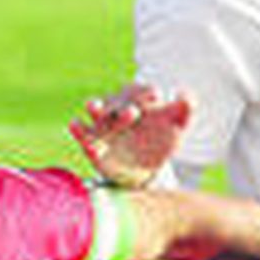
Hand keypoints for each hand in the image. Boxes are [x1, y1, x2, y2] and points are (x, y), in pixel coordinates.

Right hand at [68, 84, 193, 188]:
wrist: (144, 168)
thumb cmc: (161, 140)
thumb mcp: (177, 126)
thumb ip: (185, 110)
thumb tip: (185, 94)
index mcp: (139, 99)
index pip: (143, 92)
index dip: (148, 93)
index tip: (156, 96)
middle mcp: (118, 108)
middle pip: (119, 102)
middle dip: (124, 107)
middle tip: (133, 113)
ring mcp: (103, 124)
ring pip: (97, 113)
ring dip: (95, 109)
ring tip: (93, 106)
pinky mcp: (91, 141)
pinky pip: (83, 133)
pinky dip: (78, 129)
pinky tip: (75, 124)